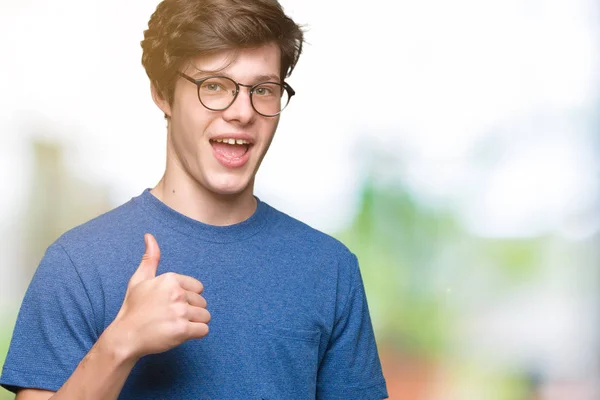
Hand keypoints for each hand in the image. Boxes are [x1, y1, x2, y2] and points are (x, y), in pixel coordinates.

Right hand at [109, 233, 209, 359]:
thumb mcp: (139, 280)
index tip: (171, 305)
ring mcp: (180, 312)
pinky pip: (204, 330)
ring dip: (194, 323)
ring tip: (176, 325)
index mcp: (170, 279)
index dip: (187, 298)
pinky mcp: (183, 330)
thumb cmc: (133, 309)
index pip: (198, 288)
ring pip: (205, 316)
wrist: (125, 337)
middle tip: (171, 317)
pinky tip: (181, 333)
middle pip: (202, 302)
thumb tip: (149, 236)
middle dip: (191, 311)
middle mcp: (176, 293)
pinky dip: (196, 333)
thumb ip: (150, 258)